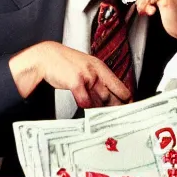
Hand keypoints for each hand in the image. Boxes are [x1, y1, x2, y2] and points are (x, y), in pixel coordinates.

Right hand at [9, 42, 130, 107]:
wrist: (47, 56)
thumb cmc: (66, 63)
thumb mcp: (86, 67)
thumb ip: (97, 81)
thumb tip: (106, 97)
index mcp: (101, 68)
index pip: (120, 87)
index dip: (126, 100)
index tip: (129, 109)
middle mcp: (96, 72)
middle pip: (113, 96)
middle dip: (117, 109)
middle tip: (120, 119)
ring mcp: (87, 77)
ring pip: (100, 100)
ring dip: (102, 112)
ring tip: (105, 120)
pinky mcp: (76, 82)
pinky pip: (85, 101)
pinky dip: (87, 108)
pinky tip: (87, 111)